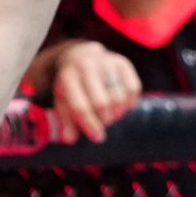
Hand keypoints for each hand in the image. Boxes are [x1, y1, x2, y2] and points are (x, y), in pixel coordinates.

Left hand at [28, 40, 143, 139]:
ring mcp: (106, 62)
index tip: (97, 137)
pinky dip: (129, 102)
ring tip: (111, 114)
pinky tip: (121, 104)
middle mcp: (87, 66)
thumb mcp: (62, 101)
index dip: (90, 125)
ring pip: (119, 98)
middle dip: (105, 120)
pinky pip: (133, 89)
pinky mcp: (122, 63)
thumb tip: (70, 139)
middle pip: (102, 104)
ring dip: (117, 113)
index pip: (80, 106)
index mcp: (68, 77)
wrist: (81, 57)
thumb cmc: (71, 85)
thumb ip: (65, 121)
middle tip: (103, 123)